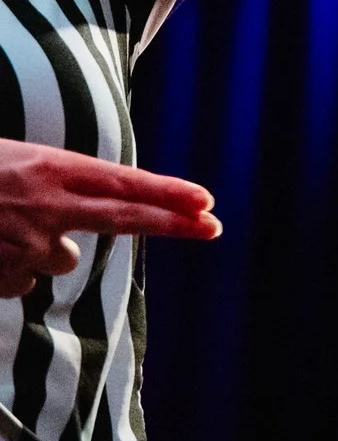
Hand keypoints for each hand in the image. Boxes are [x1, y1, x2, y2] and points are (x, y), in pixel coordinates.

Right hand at [0, 140, 218, 300]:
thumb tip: (86, 206)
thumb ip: (52, 181)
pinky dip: (9, 270)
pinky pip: (23, 281)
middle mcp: (47, 205)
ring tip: (3, 229)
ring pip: (63, 260)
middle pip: (125, 217)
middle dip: (173, 222)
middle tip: (214, 227)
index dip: (167, 192)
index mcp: (47, 169)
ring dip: (44, 250)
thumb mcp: (12, 159)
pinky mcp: (5, 274)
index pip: (122, 181)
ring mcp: (27, 244)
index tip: (204, 200)